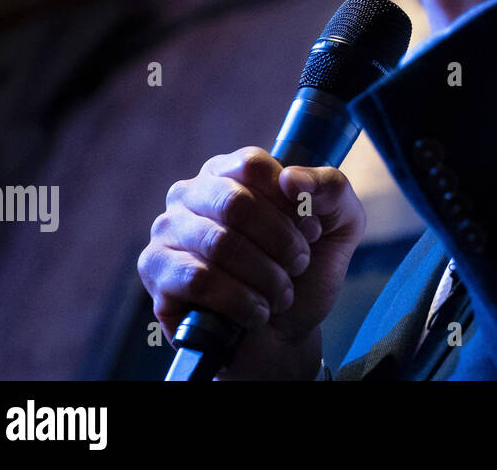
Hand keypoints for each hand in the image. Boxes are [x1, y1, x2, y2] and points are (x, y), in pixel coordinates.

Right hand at [137, 147, 365, 379]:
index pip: (253, 165)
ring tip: (281, 292)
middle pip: (236, 203)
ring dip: (266, 275)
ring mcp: (167, 232)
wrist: (286, 331)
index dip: (290, 201)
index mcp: (230, 171)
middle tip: (299, 263)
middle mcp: (190, 193)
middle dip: (281, 242)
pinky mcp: (156, 273)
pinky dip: (241, 300)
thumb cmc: (306, 268)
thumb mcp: (340, 222)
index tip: (311, 229)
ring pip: (220, 244)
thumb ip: (331, 188)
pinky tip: (257, 311)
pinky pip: (199, 280)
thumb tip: (291, 179)